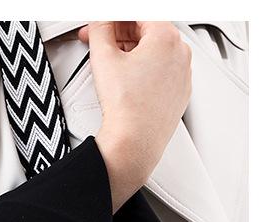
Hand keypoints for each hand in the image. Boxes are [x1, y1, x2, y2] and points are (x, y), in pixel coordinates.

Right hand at [78, 22, 191, 210]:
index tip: (101, 25)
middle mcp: (181, 53)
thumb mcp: (103, 58)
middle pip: (149, 32)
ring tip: (112, 64)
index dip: (113, 20)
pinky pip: (163, 74)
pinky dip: (146, 72)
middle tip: (101, 42)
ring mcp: (183, 74)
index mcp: (166, 37)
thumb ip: (100, 29)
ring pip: (156, 53)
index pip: (137, 16)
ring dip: (134, 53)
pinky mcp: (180, 94)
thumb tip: (99, 22)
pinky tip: (128, 83)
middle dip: (122, 34)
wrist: (135, 143)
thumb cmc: (126, 108)